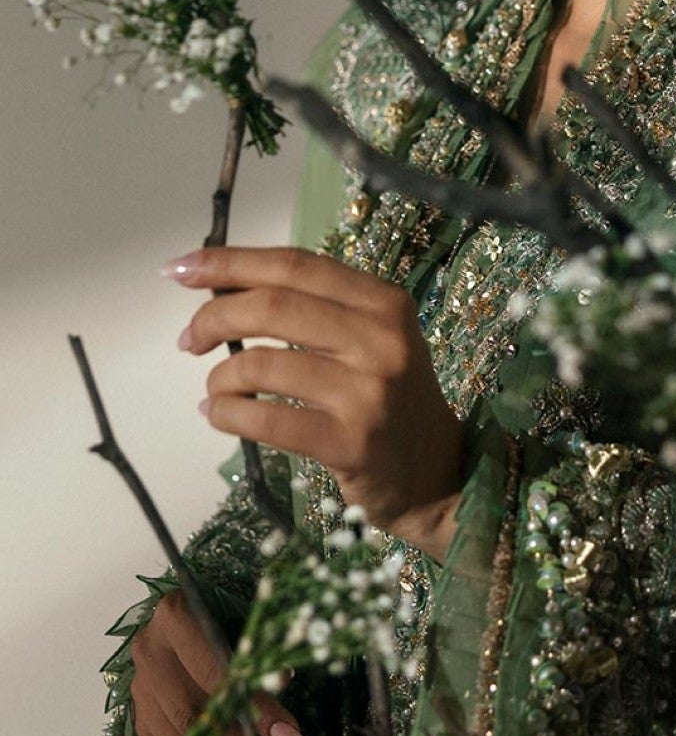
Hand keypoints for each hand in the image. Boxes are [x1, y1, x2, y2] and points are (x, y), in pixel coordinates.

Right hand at [131, 588, 311, 735]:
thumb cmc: (229, 610)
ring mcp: (140, 695)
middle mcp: (150, 657)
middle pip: (196, 721)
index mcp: (174, 618)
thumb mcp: (250, 617)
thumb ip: (264, 650)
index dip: (255, 710)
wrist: (188, 613)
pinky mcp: (140, 726)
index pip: (215, 674)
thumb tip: (284, 680)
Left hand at [168, 245, 465, 562]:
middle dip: (213, 318)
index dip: (230, 262)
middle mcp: (382, 338)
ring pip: (260, 364)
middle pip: (272, 306)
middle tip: (189, 340)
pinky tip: (219, 415)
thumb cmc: (389, 397)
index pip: (295, 265)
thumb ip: (312, 308)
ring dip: (219, 377)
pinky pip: (265, 418)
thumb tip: (220, 286)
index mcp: (385, 302)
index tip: (179, 269)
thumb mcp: (370, 339)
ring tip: (217, 390)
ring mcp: (368, 391)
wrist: (436, 473)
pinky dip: (226, 413)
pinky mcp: (350, 442)